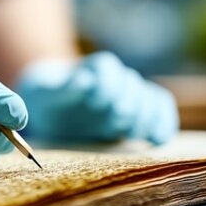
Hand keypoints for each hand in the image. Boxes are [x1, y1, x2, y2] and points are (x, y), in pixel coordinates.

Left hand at [16, 52, 177, 144]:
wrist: (56, 109)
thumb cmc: (46, 99)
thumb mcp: (42, 93)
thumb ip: (62, 89)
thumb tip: (84, 81)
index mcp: (91, 69)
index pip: (106, 66)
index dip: (105, 83)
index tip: (94, 101)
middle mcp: (115, 80)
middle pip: (131, 83)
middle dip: (126, 102)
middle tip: (116, 119)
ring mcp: (129, 97)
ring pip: (149, 97)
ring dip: (145, 115)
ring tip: (131, 132)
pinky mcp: (138, 114)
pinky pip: (160, 110)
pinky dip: (163, 123)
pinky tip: (158, 139)